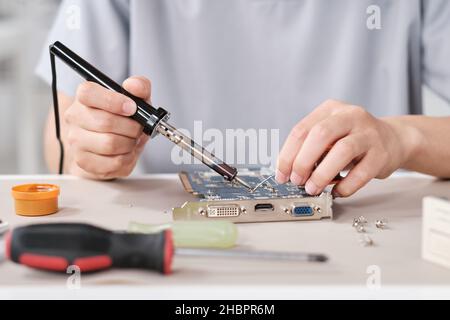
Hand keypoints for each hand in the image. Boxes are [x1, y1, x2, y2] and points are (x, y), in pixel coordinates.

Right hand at [64, 76, 150, 178]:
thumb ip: (140, 87)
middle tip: (137, 128)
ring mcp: (75, 140)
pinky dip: (127, 158)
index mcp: (85, 97)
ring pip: (110, 144)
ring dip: (130, 143)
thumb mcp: (137, 100)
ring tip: (131, 140)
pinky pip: (113, 162)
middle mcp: (74, 117)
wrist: (115, 147)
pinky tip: (125, 153)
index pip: (89, 93)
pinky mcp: (83, 161)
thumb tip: (133, 85)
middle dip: (131, 127)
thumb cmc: (124, 120)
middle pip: (105, 122)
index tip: (132, 108)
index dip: (114, 101)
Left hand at [276, 99, 412, 196]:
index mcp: (330, 110)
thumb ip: (310, 148)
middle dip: (303, 161)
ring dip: (322, 174)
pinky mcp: (382, 154)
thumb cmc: (353, 140)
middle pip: (320, 135)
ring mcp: (369, 133)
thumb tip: (288, 172)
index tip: (282, 174)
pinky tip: (337, 191)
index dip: (288, 155)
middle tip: (297, 181)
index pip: (301, 130)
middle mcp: (350, 116)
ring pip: (342, 151)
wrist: (393, 140)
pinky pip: (362, 172)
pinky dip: (346, 185)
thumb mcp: (329, 135)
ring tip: (313, 188)